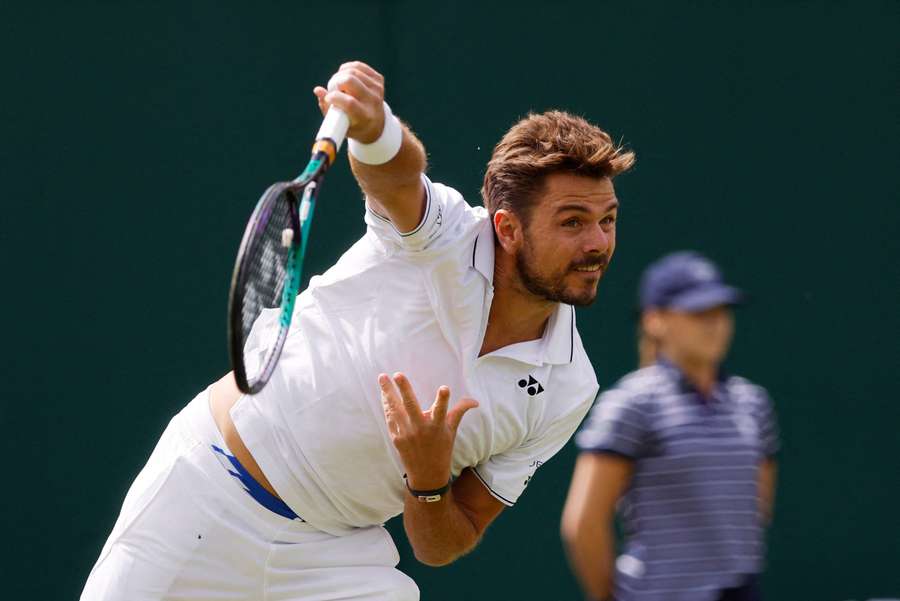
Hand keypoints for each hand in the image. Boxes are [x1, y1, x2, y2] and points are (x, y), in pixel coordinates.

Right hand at [314, 61, 385, 143]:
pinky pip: (358, 65)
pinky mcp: (378, 79)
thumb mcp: (338, 123)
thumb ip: (326, 108)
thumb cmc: (351, 124)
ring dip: (340, 75)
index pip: (350, 102)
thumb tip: (318, 90)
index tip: (329, 98)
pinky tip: (344, 77)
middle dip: (335, 82)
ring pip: (352, 70)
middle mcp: (374, 102)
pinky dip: (346, 69)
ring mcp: (378, 89)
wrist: (374, 123)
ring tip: (338, 85)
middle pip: (350, 80)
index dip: (334, 97)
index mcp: (364, 117)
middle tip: (333, 90)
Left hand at [379, 372, 478, 490]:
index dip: (443, 400)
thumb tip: (475, 401)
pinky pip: (390, 417)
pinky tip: (383, 392)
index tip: (445, 388)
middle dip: (404, 389)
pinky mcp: (396, 437)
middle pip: (411, 406)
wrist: (427, 474)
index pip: (442, 410)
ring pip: (395, 410)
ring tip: (382, 377)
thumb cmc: (442, 448)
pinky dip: (386, 404)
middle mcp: (421, 429)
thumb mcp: (452, 430)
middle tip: (398, 374)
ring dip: (387, 393)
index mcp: (437, 426)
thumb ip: (460, 411)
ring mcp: (406, 433)